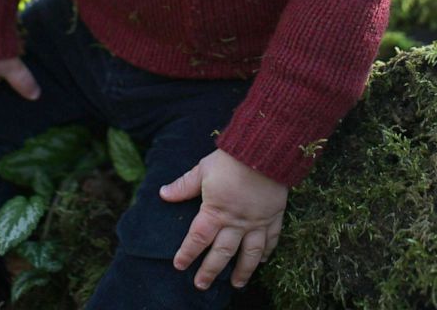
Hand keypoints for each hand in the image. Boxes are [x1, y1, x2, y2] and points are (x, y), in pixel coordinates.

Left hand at [159, 148, 287, 290]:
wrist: (263, 150)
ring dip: (242, 271)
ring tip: (236, 284)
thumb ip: (184, 185)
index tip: (179, 265)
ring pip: (249, 254)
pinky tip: (263, 261)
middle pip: (222, 253)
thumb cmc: (231, 159)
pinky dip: (267, 252)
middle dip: (210, 271)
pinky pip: (271, 239)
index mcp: (216, 211)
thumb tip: (163, 194)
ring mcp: (256, 222)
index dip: (187, 253)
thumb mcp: (203, 169)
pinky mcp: (273, 216)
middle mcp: (236, 222)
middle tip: (201, 285)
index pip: (198, 239)